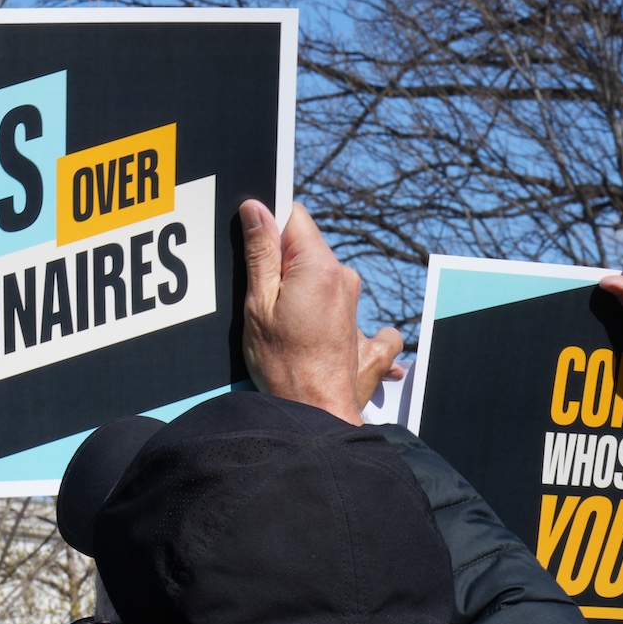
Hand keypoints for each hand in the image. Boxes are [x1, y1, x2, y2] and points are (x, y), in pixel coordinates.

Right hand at [241, 199, 401, 424]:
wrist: (317, 415)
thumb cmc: (281, 363)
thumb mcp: (258, 304)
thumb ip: (260, 253)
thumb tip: (256, 208)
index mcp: (319, 266)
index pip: (294, 217)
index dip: (269, 230)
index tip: (255, 255)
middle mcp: (345, 279)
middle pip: (307, 249)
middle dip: (282, 265)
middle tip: (262, 298)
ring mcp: (357, 307)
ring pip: (323, 278)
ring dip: (302, 292)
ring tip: (284, 326)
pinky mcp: (367, 335)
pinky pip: (351, 312)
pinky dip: (336, 321)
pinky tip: (322, 338)